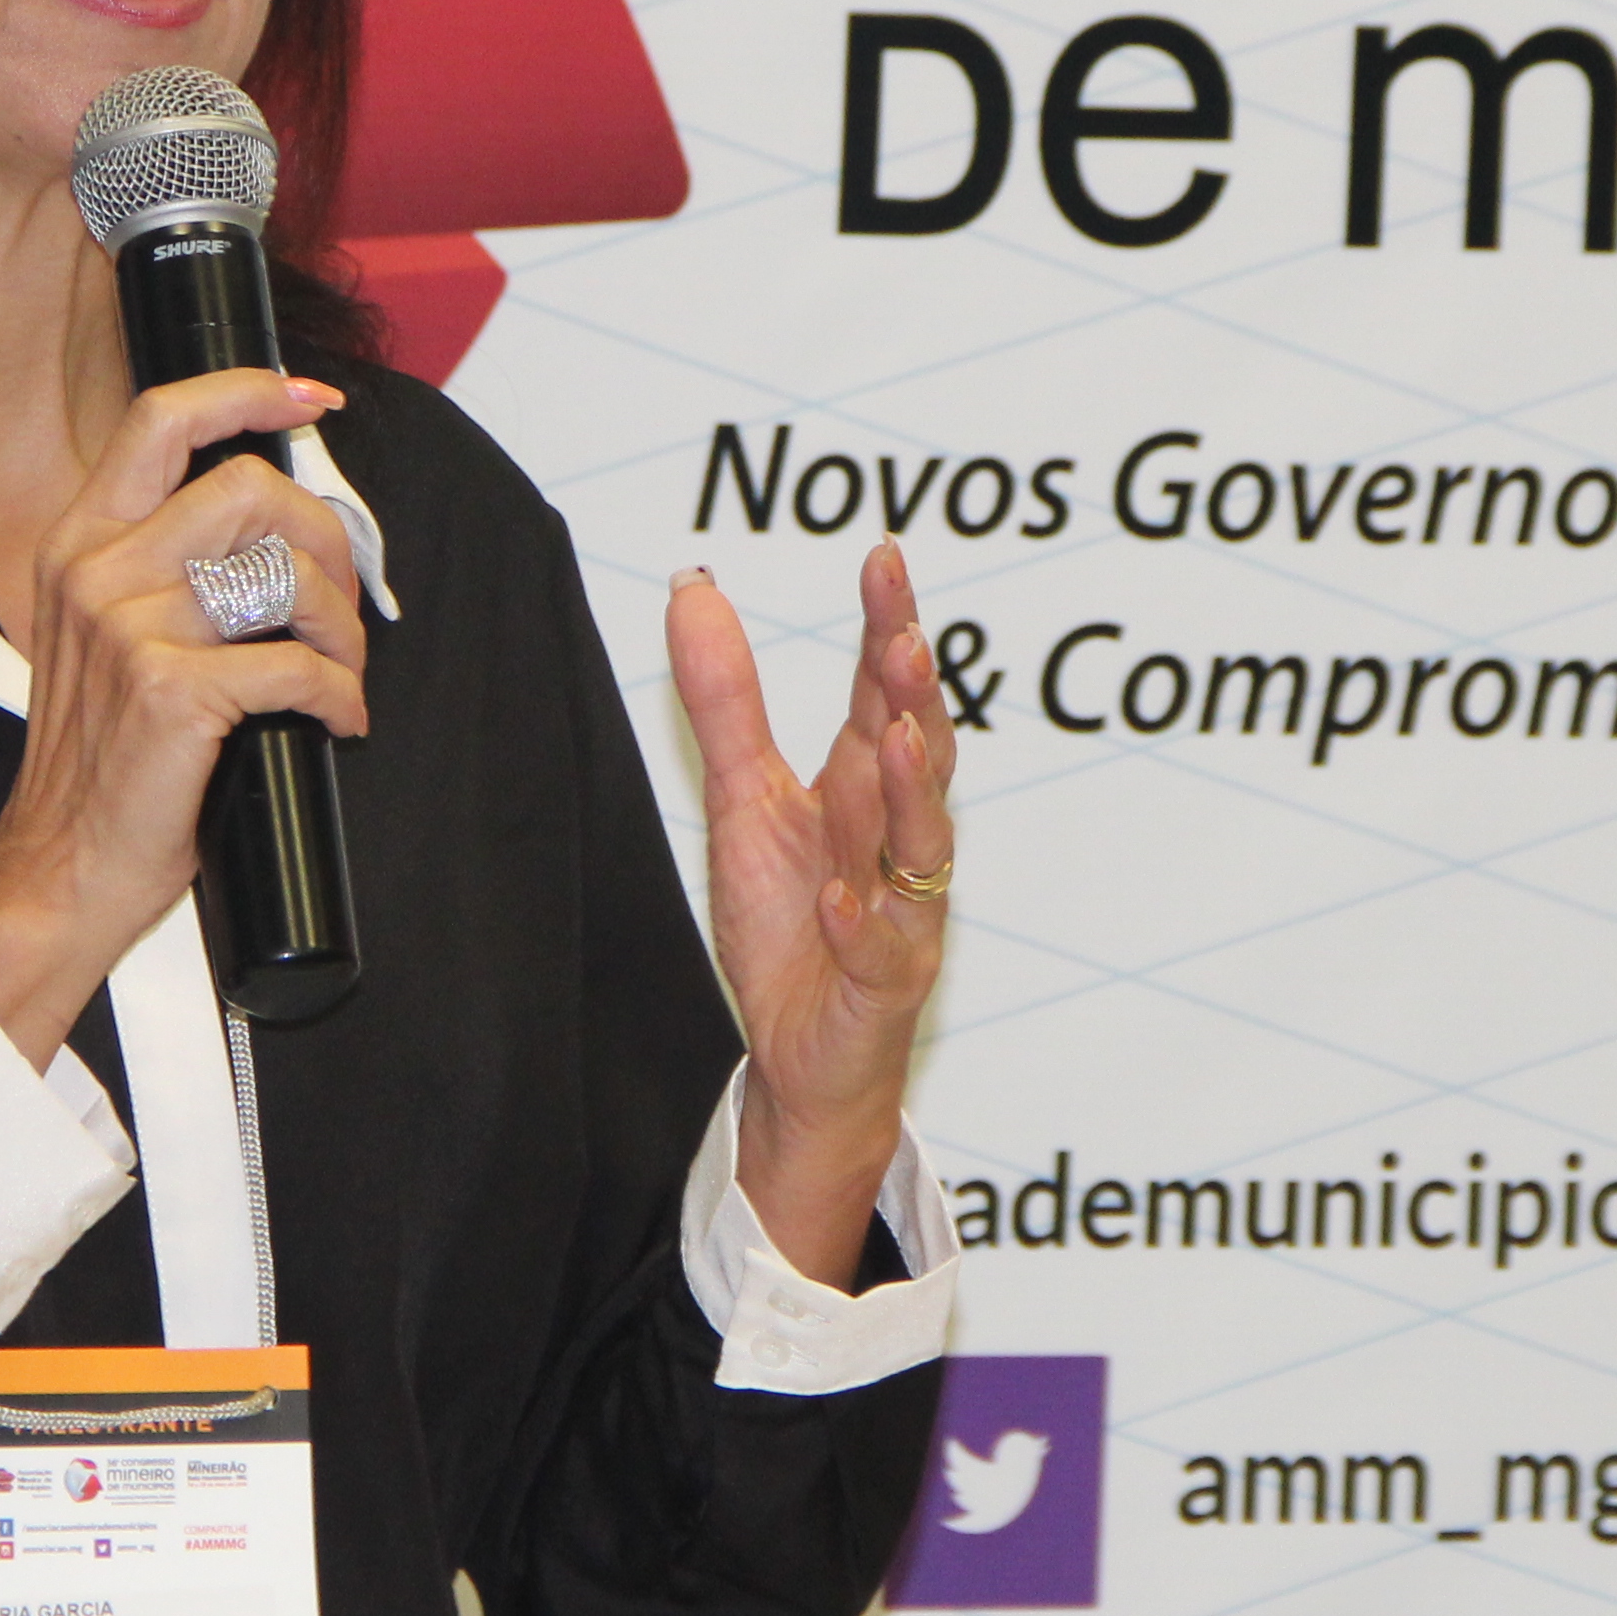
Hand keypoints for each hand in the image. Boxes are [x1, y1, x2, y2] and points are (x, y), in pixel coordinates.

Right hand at [0, 368, 363, 1062]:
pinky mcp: (170, 690)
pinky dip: (340, 697)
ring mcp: (128, 627)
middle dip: (327, 541)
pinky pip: (298, 666)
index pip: (161, 421)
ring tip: (340, 673)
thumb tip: (274, 531)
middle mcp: (96, 570)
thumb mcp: (106, 638)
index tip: (312, 398)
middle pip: (251, 489)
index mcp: (80, 543)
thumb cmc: (101, 764)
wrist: (58, 870)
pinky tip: (335, 723)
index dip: (247, 393)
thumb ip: (163, 570)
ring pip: (287, 575)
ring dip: (342, 628)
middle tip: (343, 605)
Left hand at [667, 540, 955, 1286]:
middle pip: (918, 753)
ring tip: (895, 738)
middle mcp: (896, 838)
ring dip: (909, 791)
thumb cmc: (792, 925)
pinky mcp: (884, 984)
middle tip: (904, 638)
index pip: (884, 692)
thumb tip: (695, 591)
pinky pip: (882, 951)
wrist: (800, 1055)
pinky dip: (862, 923)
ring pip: (921, 845)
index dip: (889, 626)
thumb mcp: (744, 799)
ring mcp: (900, 910)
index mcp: (863, 786)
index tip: (884, 560)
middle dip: (916, 696)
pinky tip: (843, 897)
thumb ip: (726, 700)